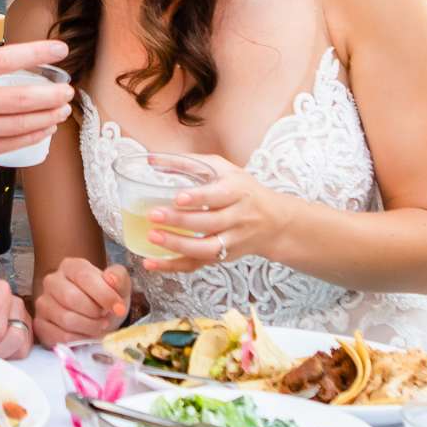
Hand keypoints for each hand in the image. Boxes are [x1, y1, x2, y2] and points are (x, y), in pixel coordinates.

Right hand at [0, 39, 72, 181]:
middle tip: (67, 90)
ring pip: (20, 124)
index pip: (3, 59)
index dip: (36, 54)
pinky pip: (10, 145)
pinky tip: (43, 130)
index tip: (58, 51)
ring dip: (47, 116)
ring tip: (61, 110)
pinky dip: (31, 137)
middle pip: (20, 97)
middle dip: (51, 94)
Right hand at [34, 258, 132, 345]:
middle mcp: (52, 281)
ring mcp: (43, 303)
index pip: (85, 277)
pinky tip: (87, 336)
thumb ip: (118, 277)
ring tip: (99, 326)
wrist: (95, 316)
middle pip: (72, 298)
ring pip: (66, 319)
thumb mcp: (118, 285)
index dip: (104, 295)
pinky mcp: (40, 324)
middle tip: (106, 318)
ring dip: (89, 327)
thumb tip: (110, 279)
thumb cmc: (104, 299)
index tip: (119, 308)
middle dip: (95, 313)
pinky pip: (59, 336)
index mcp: (70, 266)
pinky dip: (79, 339)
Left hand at [140, 153, 289, 273]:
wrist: (274, 222)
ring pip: (206, 248)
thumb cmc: (243, 191)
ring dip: (178, 245)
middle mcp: (238, 218)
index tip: (178, 197)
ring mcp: (232, 241)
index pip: (219, 196)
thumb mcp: (223, 169)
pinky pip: (197, 265)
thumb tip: (152, 160)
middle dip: (180, 221)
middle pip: (210, 223)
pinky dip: (173, 266)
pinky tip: (152, 262)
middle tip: (154, 215)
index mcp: (238, 192)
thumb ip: (190, 163)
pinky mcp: (223, 257)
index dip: (199, 198)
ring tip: (153, 237)